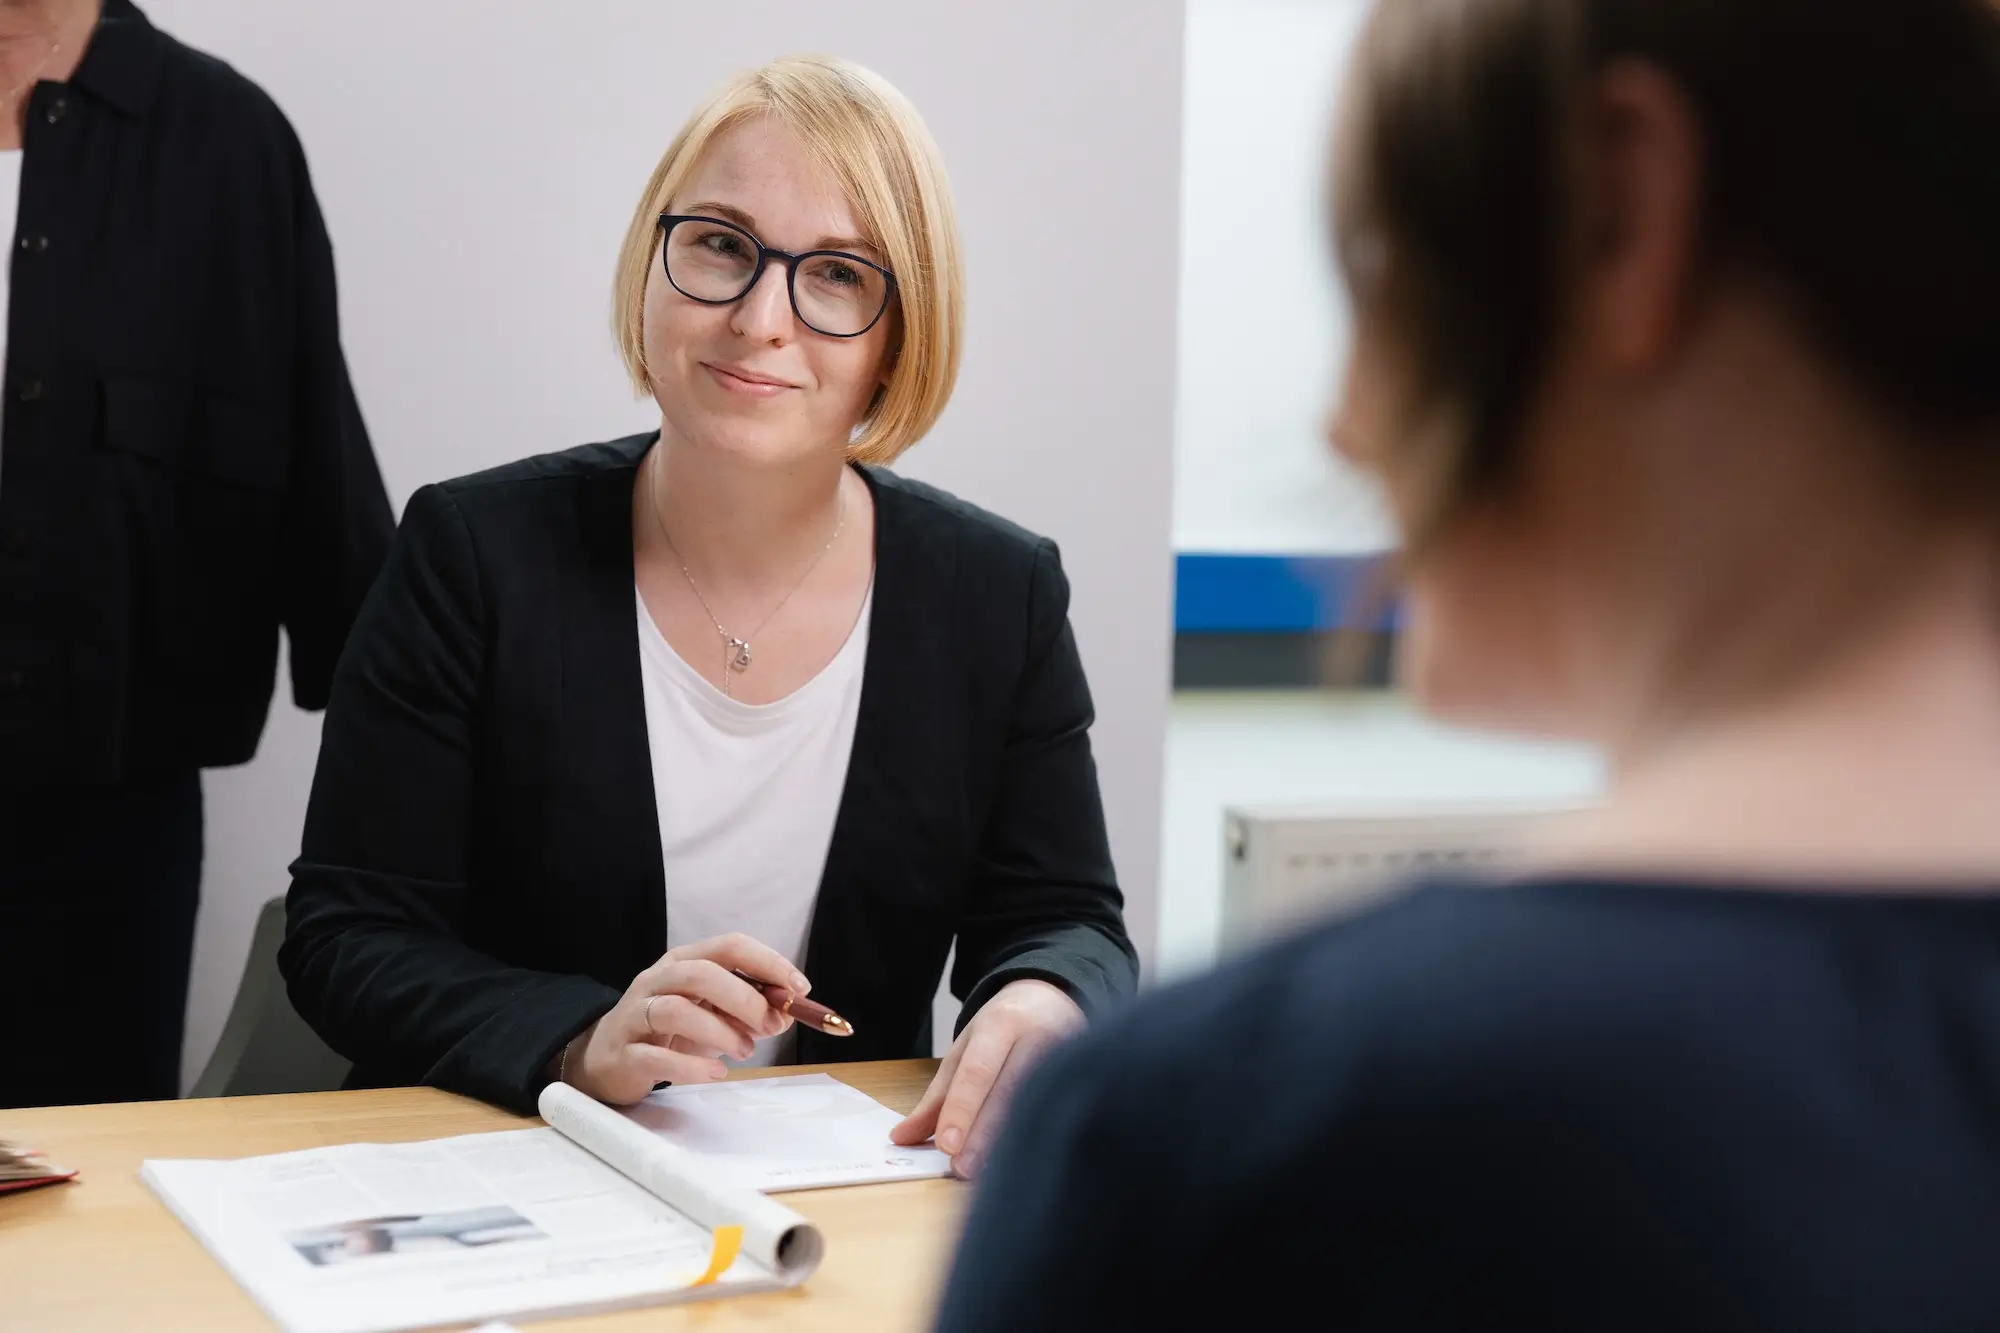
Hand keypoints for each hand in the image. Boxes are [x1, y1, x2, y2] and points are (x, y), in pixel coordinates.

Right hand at [560, 934, 810, 1104]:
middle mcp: (657, 980)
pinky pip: (656, 1056)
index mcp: (684, 961)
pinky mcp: (623, 1053)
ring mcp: (635, 1015)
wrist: (606, 1059)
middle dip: (744, 999)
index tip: (800, 989)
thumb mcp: (713, 1015)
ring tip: (744, 1051)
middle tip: (769, 1026)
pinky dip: (692, 1067)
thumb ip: (749, 1012)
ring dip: (721, 1032)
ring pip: (676, 1010)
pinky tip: (716, 1074)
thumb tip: (787, 1014)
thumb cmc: (668, 1032)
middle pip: (702, 974)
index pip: (730, 946)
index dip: (768, 963)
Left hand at [890, 978, 1083, 1179]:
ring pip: (1038, 1107)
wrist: (1056, 998)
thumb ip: (936, 1097)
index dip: (963, 1110)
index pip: (978, 1071)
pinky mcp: (1084, 1075)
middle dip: (984, 1135)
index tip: (946, 1146)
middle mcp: (1037, 1039)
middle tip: (962, 1170)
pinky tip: (1023, 1164)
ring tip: (989, 1176)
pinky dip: (1038, 1140)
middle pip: (1009, 1093)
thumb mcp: (966, 1048)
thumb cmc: (1005, 1027)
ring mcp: (1067, 1056)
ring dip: (1012, 1143)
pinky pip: (1059, 1113)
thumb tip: (901, 1138)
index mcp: (1001, 1024)